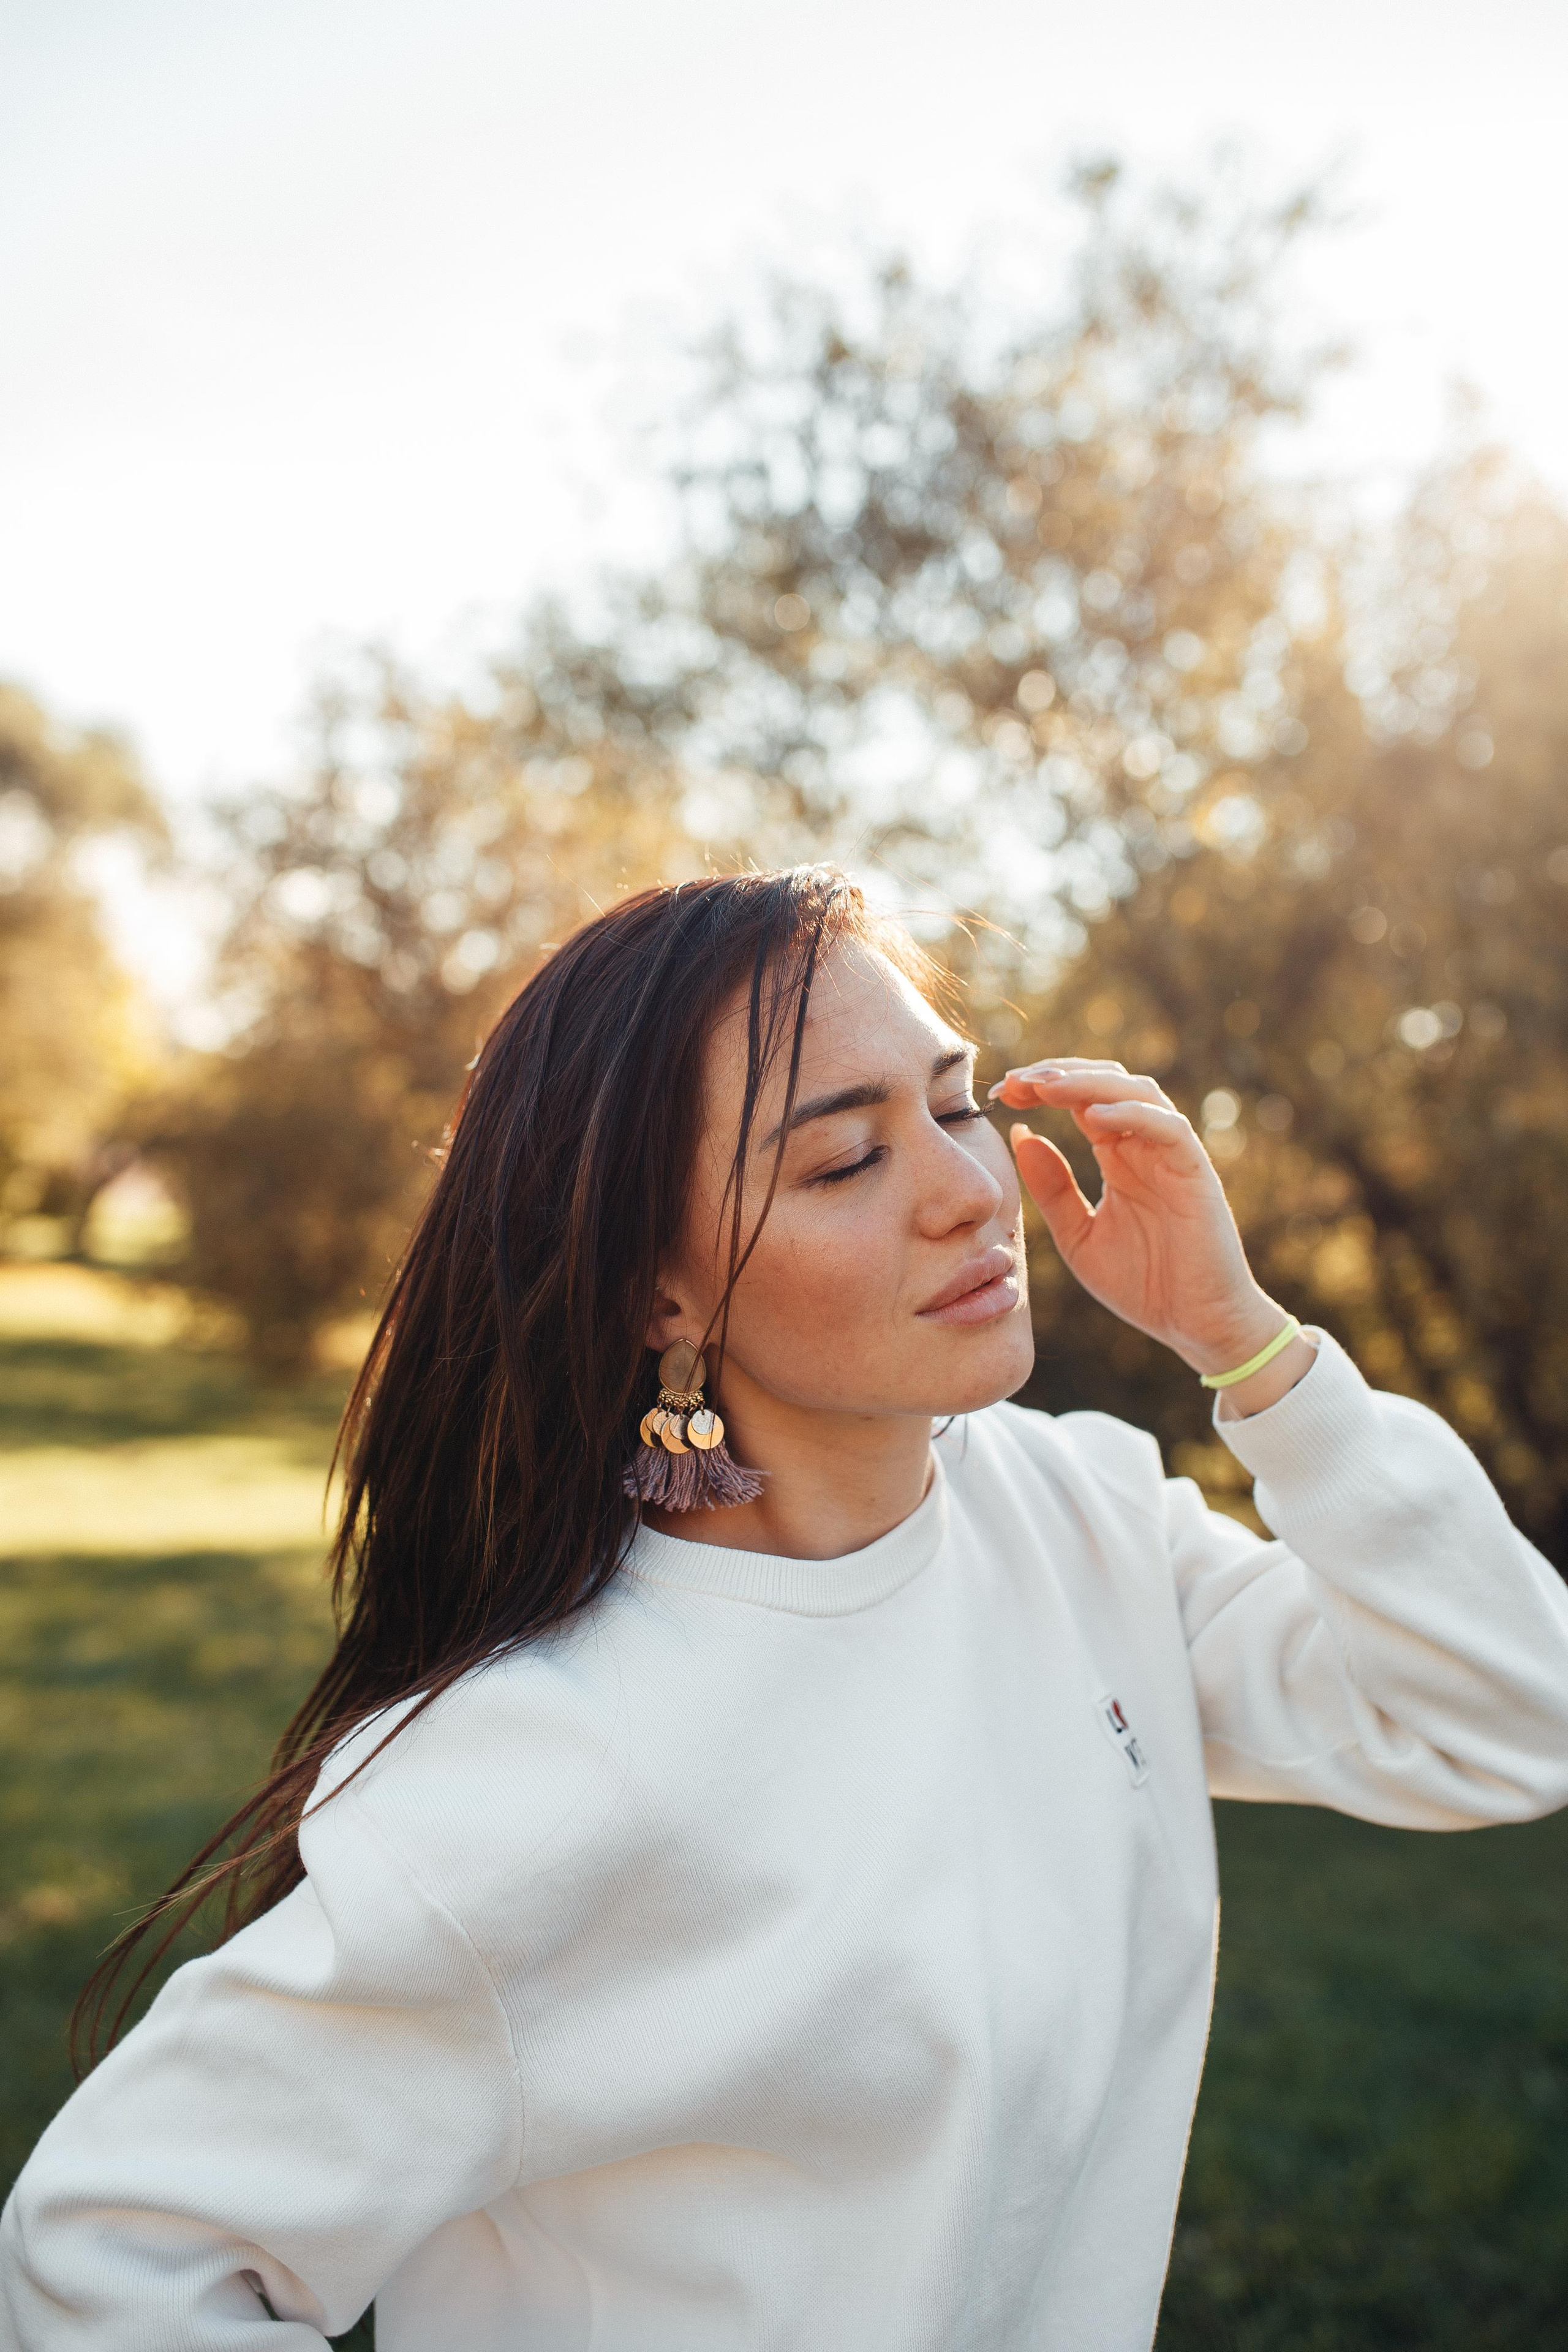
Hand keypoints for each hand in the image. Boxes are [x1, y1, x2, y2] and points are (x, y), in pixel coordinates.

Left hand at [989, 1057, 1312, 1410]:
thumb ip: (1051, 1189)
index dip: (1041, 1088)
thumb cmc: (1143, 1285)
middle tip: (1014, 1082)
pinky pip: (1168, 1128)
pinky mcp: (1196, 1173)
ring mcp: (1173, 1156)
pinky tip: (1091, 1118)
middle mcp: (1146, 1147)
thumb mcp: (1078, 1236)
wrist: (1195, 1327)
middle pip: (1105, 1083)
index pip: (1080, 1101)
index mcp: (1119, 1156)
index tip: (1002, 1092)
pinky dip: (1132, 1115)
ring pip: (1137, 1092)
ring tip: (1046, 1086)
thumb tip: (1020, 1135)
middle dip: (1058, 1075)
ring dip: (1089, 1083)